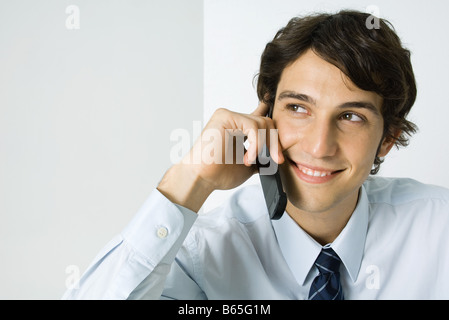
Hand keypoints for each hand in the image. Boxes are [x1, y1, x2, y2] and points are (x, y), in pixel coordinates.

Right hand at [157, 102, 283, 211]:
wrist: (202, 178)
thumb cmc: (218, 173)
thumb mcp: (249, 165)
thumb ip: (261, 156)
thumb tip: (277, 156)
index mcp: (238, 128)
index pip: (260, 115)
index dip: (272, 114)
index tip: (282, 117)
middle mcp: (234, 119)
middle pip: (267, 121)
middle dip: (275, 142)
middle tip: (277, 159)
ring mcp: (229, 116)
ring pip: (262, 123)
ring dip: (264, 146)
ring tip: (251, 161)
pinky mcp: (225, 117)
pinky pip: (252, 126)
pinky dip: (255, 144)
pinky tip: (247, 158)